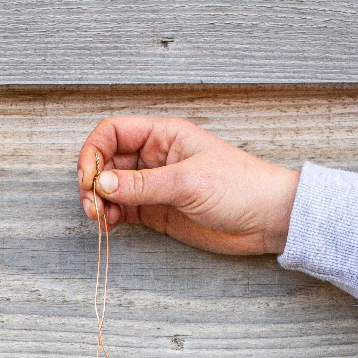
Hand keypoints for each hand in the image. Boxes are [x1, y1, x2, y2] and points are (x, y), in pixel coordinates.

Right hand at [77, 116, 299, 255]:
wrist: (267, 219)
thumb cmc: (239, 187)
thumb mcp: (187, 182)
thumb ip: (142, 185)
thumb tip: (102, 185)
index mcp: (164, 135)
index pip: (114, 132)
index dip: (94, 152)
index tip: (89, 179)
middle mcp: (155, 157)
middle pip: (108, 162)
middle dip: (93, 181)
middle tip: (92, 205)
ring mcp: (156, 185)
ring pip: (113, 188)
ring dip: (100, 202)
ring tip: (100, 219)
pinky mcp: (159, 212)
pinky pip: (125, 210)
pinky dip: (112, 217)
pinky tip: (110, 225)